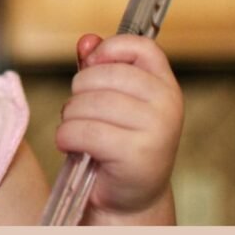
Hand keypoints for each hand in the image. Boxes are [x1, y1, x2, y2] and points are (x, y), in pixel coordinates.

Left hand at [56, 33, 182, 222]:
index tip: (91, 67)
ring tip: (78, 131)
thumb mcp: (110, 98)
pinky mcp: (137, 154)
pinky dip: (66, 137)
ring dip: (70, 118)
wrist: (128, 195)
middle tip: (80, 112)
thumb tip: (86, 40)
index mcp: (164, 84)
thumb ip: (98, 65)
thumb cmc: (115, 140)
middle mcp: (167, 103)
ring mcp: (157, 129)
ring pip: (87, 104)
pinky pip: (84, 131)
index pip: (140, 46)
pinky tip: (71, 145)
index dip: (108, 50)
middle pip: (101, 75)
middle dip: (77, 93)